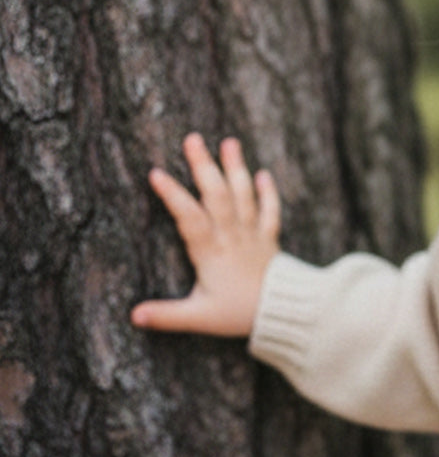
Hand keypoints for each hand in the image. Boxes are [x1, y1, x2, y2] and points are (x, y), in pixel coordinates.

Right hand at [131, 133, 280, 336]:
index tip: (156, 173)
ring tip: (229, 142)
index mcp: (211, 253)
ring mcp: (253, 235)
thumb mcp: (199, 317)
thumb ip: (166, 315)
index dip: (173, 196)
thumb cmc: (238, 315)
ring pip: (244, 197)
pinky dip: (268, 193)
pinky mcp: (270, 240)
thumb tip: (134, 316)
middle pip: (217, 196)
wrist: (285, 314)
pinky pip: (270, 212)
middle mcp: (232, 237)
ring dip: (236, 169)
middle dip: (204, 166)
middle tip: (193, 139)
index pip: (189, 218)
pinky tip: (263, 174)